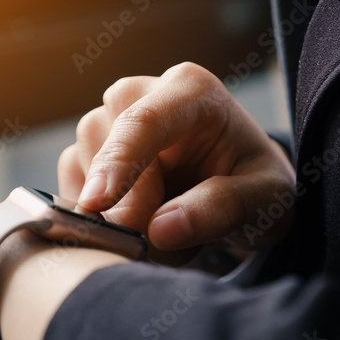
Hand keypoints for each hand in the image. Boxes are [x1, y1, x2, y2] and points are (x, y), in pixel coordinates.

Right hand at [59, 62, 295, 259]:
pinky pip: (72, 193)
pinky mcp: (85, 155)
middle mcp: (141, 95)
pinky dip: (103, 224)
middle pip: (108, 151)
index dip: (117, 162)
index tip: (97, 203)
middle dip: (132, 211)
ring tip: (172, 236)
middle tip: (174, 249)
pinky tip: (142, 227)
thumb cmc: (256, 185)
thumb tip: (161, 230)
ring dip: (122, 222)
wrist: (241, 189)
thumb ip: (224, 208)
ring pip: (84, 175)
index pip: (142, 121)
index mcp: (191, 90)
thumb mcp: (267, 199)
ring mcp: (107, 123)